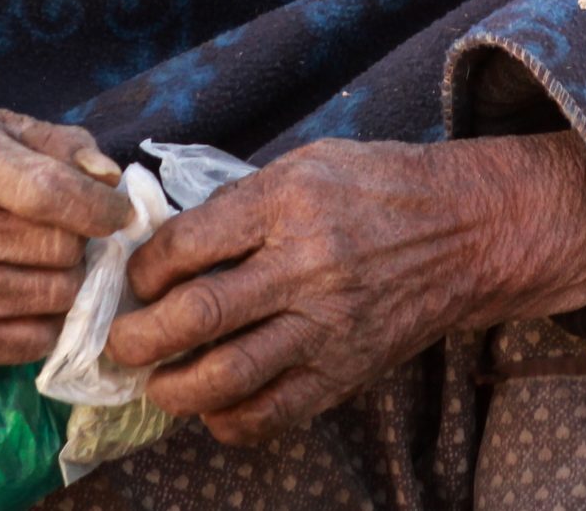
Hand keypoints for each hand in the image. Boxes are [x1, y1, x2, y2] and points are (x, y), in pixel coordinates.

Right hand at [0, 106, 132, 363]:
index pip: (46, 193)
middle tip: (67, 231)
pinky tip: (26, 289)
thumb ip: (61, 145)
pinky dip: (48, 318)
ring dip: (67, 279)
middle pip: (59, 250)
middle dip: (80, 241)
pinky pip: (36, 341)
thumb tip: (109, 181)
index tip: (120, 212)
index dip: (99, 208)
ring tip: (44, 258)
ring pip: (57, 297)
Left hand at [106, 134, 585, 444]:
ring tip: (154, 383)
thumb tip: (169, 242)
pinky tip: (211, 410)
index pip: (189, 245)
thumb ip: (239, 202)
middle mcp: (307, 267)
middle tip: (118, 343)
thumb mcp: (305, 165)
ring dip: (175, 388)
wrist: (466, 231)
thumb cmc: (376, 187)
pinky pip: (276, 412)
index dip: (144, 269)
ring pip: (230, 376)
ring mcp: (329, 326)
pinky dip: (231, 421)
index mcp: (289, 203)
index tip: (134, 279)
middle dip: (141, 337)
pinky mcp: (347, 370)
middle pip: (200, 315)